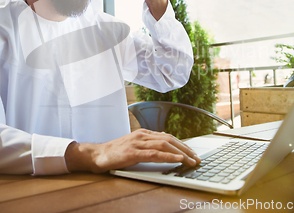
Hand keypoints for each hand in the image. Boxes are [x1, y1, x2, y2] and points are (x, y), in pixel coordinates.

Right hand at [65, 129, 200, 172]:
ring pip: (165, 145)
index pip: (168, 137)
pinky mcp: (133, 153)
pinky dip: (168, 156)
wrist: (96, 155)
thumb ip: (147, 146)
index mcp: (143, 133)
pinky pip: (154, 154)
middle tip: (197, 158)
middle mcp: (142, 135)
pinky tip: (177, 159)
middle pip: (170, 139)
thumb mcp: (134, 146)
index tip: (192, 153)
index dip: (182, 144)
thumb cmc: (114, 153)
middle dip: (186, 149)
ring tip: (191, 161)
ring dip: (181, 153)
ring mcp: (137, 143)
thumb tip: (164, 149)